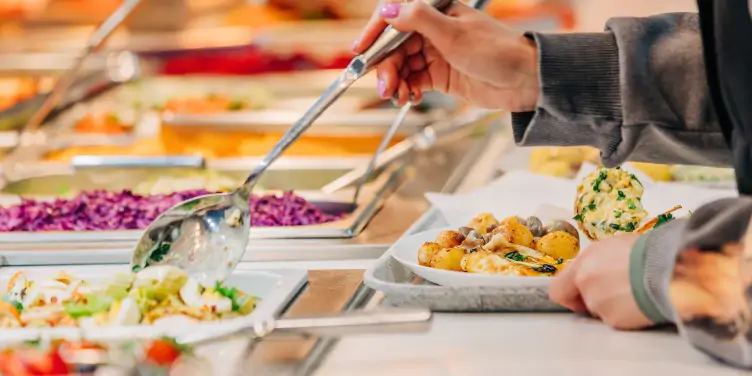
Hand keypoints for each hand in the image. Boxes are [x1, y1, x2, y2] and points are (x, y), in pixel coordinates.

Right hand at [351, 0, 539, 110]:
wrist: (524, 81)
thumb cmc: (497, 51)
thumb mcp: (455, 34)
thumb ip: (419, 20)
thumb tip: (389, 9)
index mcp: (436, 13)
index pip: (395, 18)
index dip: (375, 34)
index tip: (360, 51)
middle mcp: (433, 32)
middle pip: (395, 48)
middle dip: (387, 68)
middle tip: (387, 88)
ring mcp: (436, 54)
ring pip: (402, 67)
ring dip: (396, 82)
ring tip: (399, 97)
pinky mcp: (441, 76)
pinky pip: (414, 81)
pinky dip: (408, 91)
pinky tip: (410, 98)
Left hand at [549, 234, 653, 329]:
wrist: (670, 267)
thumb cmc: (648, 251)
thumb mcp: (614, 247)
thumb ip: (596, 263)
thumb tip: (595, 270)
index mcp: (583, 263)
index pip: (558, 289)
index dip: (569, 294)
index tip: (579, 294)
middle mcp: (585, 283)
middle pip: (580, 301)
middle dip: (593, 300)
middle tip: (615, 294)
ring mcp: (598, 303)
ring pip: (599, 311)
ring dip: (612, 306)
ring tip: (634, 293)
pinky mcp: (614, 320)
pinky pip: (616, 320)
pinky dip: (626, 315)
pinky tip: (640, 302)